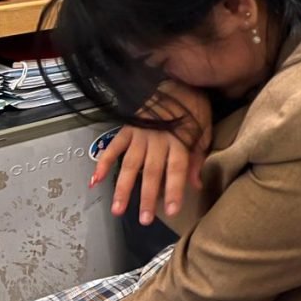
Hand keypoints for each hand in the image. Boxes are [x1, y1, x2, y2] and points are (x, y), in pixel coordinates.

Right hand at [92, 81, 211, 224]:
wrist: (173, 80)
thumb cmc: (192, 106)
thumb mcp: (204, 128)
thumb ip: (198, 156)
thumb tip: (196, 184)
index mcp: (179, 140)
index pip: (177, 169)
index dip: (174, 190)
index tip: (171, 211)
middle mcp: (158, 140)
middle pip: (152, 172)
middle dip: (147, 197)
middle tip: (145, 220)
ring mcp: (140, 135)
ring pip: (130, 165)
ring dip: (123, 188)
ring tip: (118, 210)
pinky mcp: (126, 129)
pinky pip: (113, 147)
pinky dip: (103, 162)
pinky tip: (96, 180)